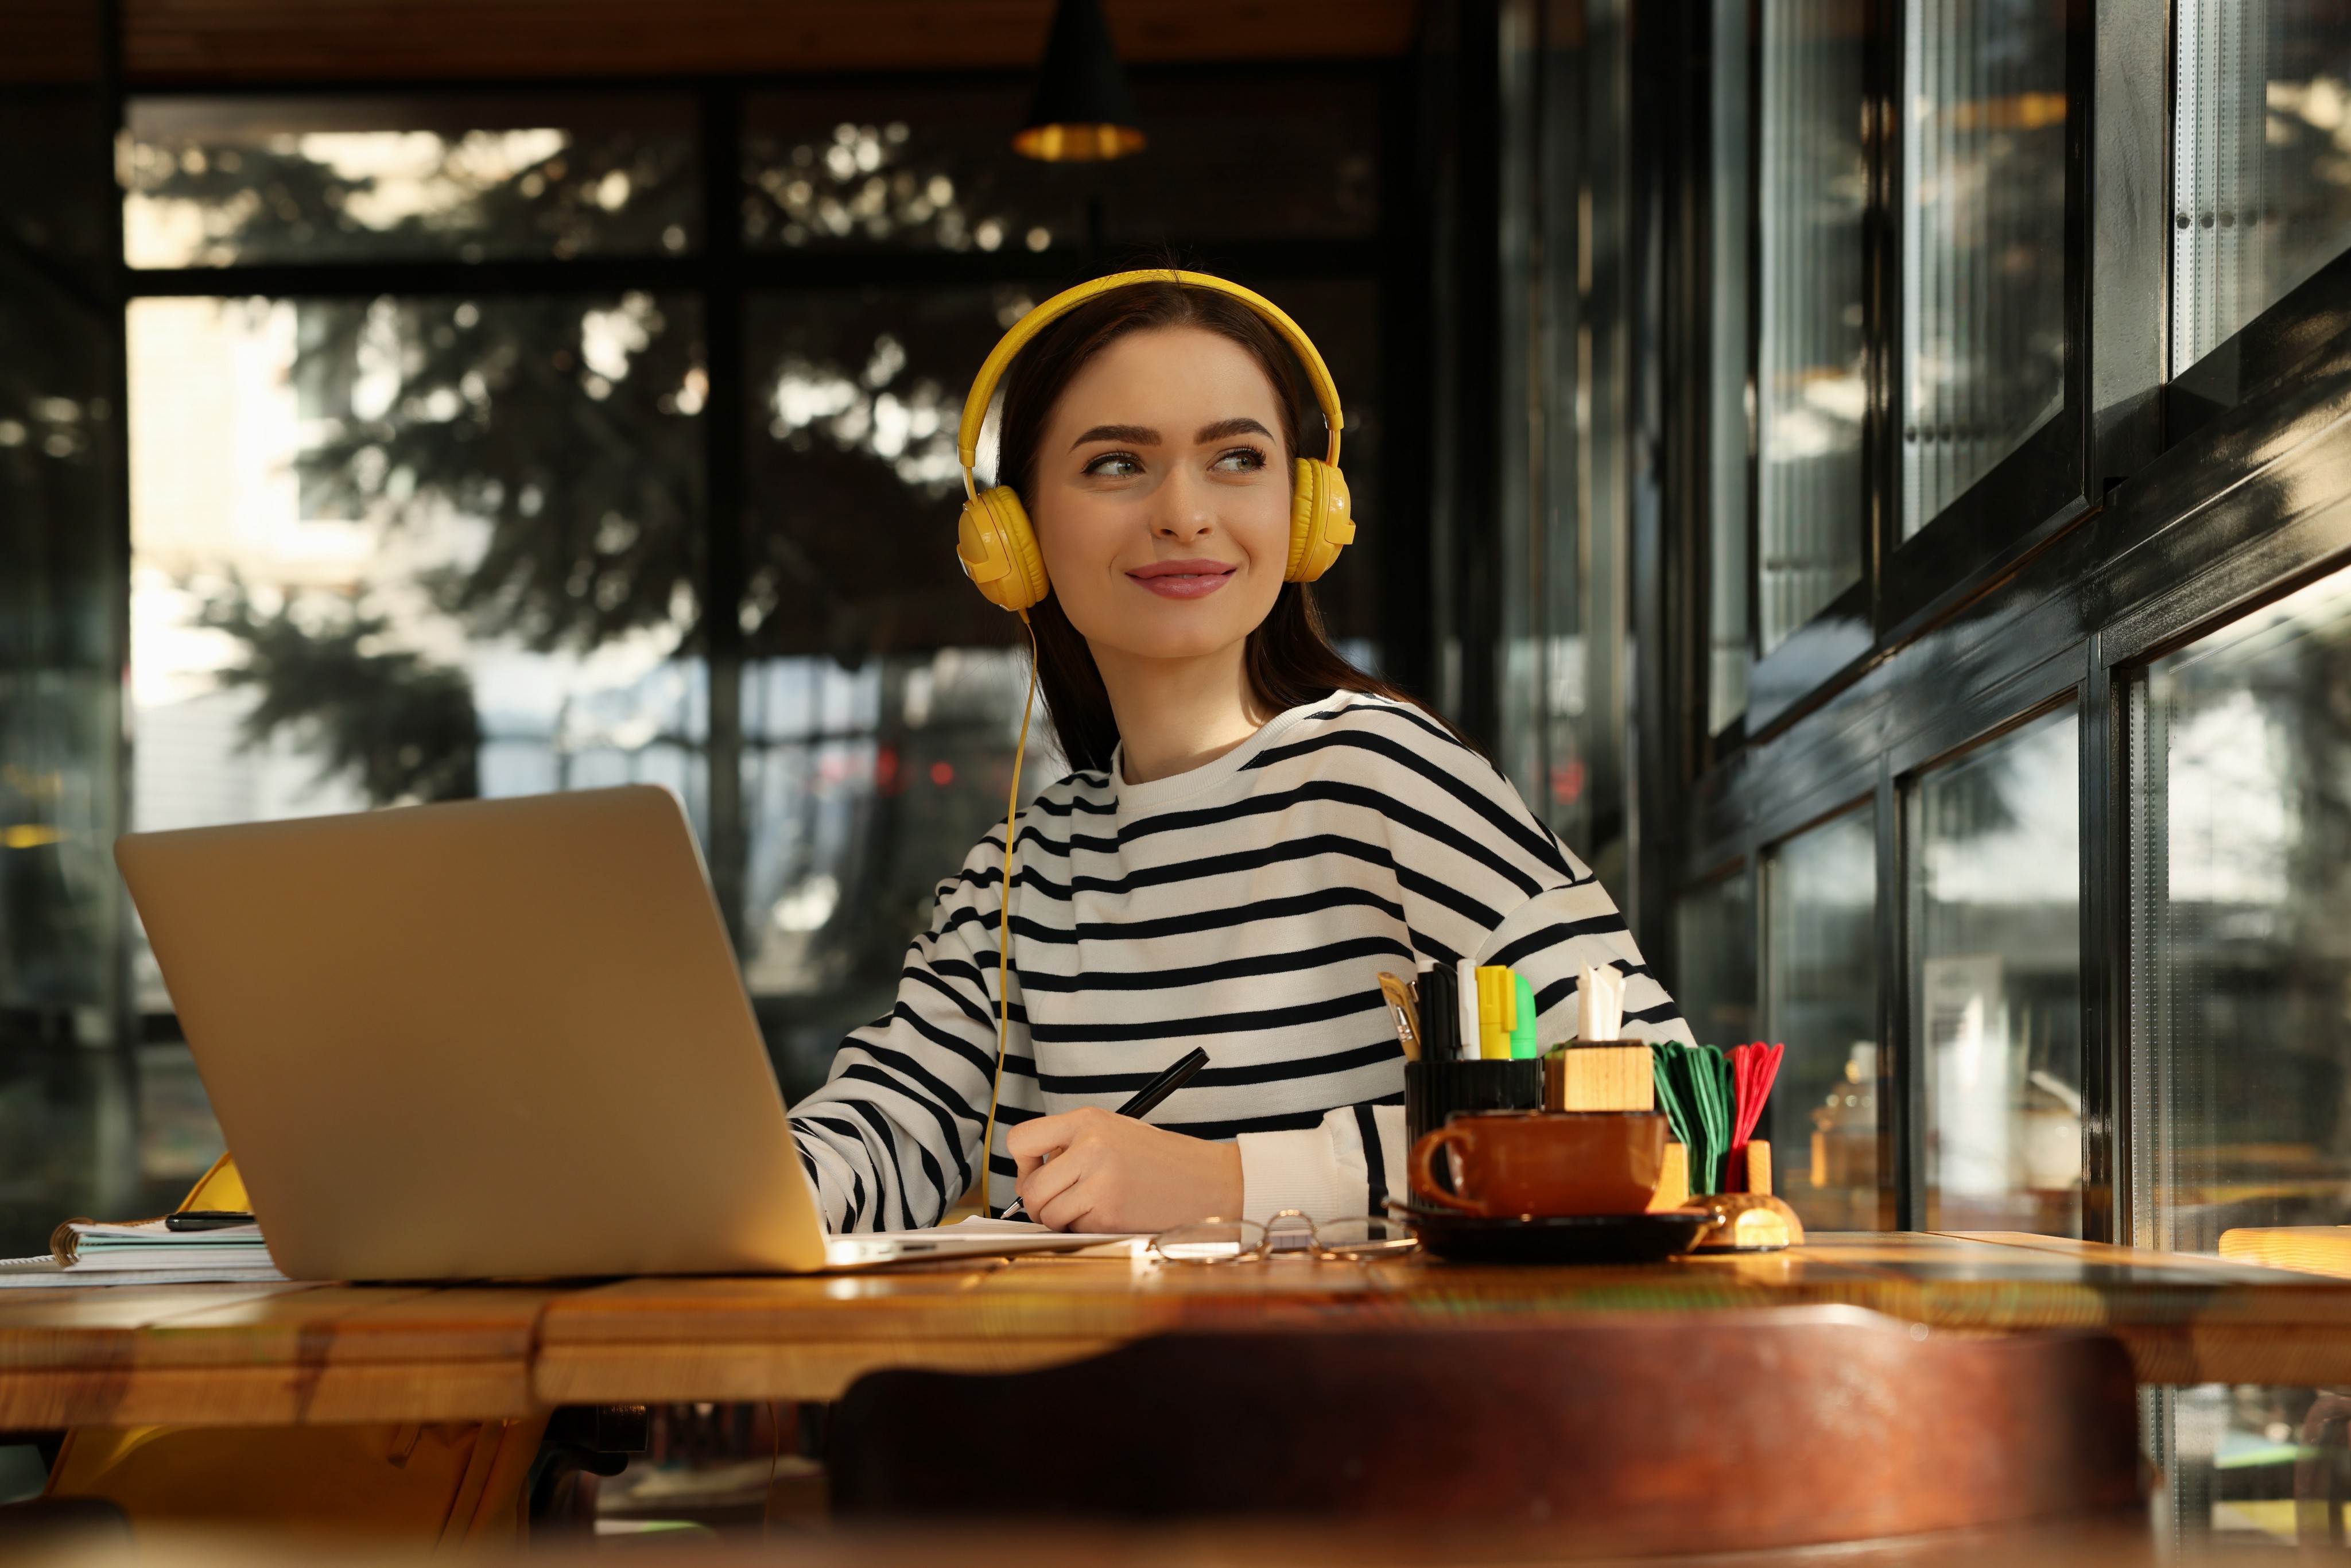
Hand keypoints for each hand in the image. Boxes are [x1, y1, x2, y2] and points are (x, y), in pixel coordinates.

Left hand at [1007, 1108, 1243, 1232]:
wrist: (1212, 1181)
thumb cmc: (1163, 1160)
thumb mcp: (1114, 1132)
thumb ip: (1071, 1146)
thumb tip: (1027, 1178)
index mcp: (1087, 1119)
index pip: (1021, 1139)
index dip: (1022, 1163)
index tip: (1037, 1171)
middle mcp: (1089, 1146)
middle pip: (1031, 1187)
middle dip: (1039, 1203)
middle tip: (1062, 1203)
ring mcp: (1099, 1180)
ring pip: (1047, 1214)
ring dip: (1062, 1219)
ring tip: (1092, 1208)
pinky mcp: (1110, 1213)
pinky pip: (1073, 1229)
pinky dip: (1086, 1229)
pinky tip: (1113, 1215)